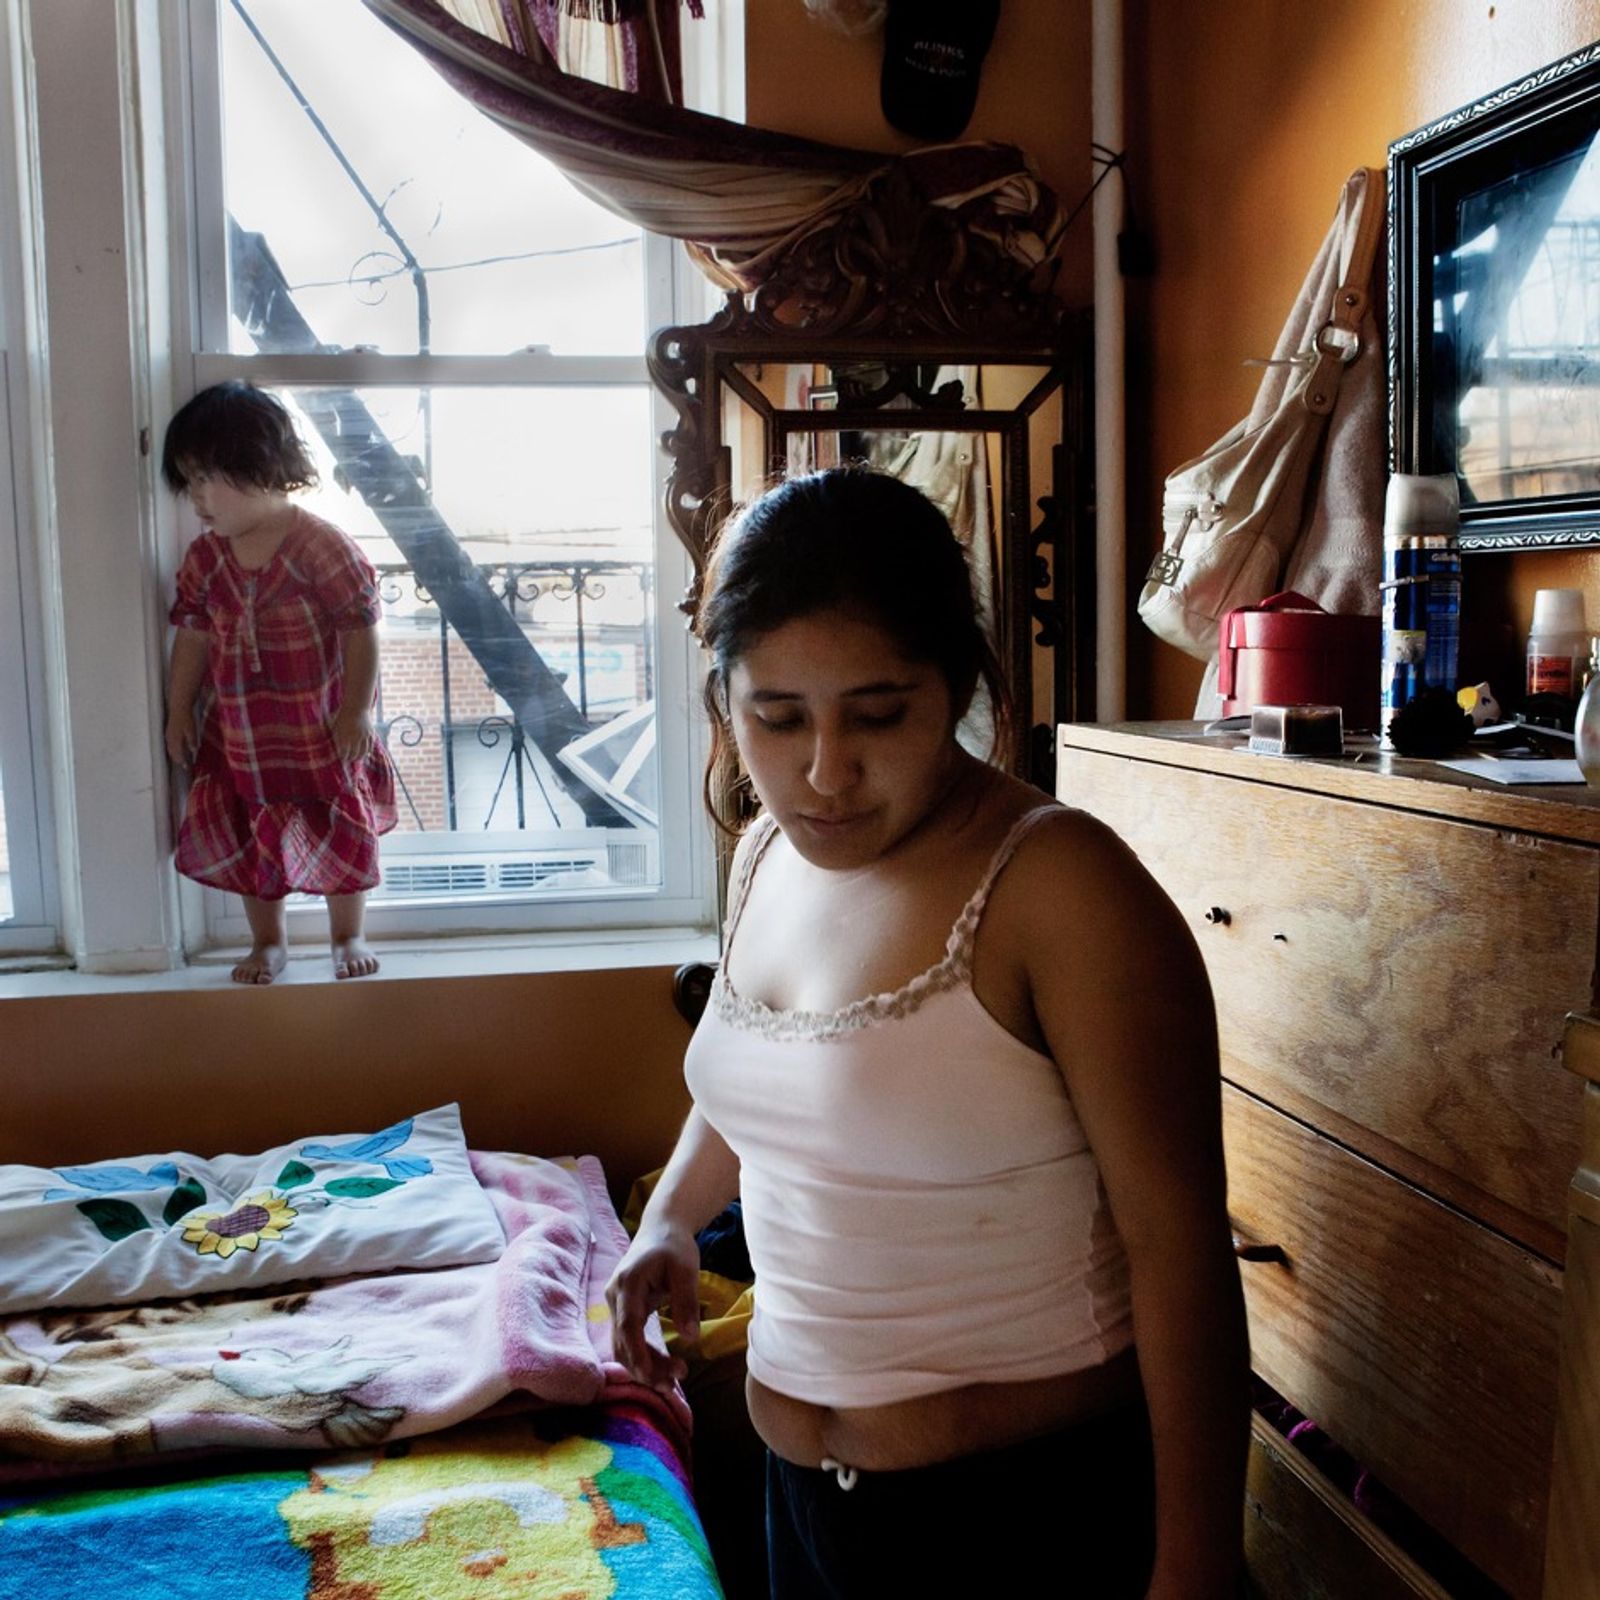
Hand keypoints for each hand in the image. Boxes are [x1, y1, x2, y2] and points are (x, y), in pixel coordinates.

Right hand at [165, 709, 196, 766]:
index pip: (179, 754)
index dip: (182, 761)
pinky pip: (169, 744)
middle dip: (178, 760)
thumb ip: (192, 741)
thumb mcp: (192, 730)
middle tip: (182, 765)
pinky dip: (172, 749)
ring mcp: (168, 735)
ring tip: (178, 760)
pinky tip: (174, 749)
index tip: (186, 767)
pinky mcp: (168, 732)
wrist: (179, 708)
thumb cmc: (187, 719)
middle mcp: (170, 739)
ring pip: (170, 749)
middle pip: (173, 753)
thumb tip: (193, 750)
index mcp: (176, 740)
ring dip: (174, 755)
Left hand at [331, 706, 374, 762]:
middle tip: (349, 760)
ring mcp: (364, 736)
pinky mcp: (371, 734)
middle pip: (354, 754)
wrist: (356, 707)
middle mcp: (354, 738)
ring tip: (357, 758)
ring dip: (359, 757)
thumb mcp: (335, 727)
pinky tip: (364, 753)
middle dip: (351, 759)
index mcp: (344, 737)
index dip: (343, 758)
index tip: (342, 759)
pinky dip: (367, 751)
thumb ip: (336, 739)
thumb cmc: (342, 717)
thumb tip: (336, 750)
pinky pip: (370, 747)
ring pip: (363, 752)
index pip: (344, 753)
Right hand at [605, 1224, 702, 1394]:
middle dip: (645, 1368)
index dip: (638, 1355)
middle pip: (623, 1342)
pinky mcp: (623, 1310)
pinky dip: (643, 1356)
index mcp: (628, 1284)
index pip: (628, 1327)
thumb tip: (691, 1338)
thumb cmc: (674, 1246)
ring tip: (674, 1380)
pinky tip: (663, 1368)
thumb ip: (686, 1301)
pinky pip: (628, 1339)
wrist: (661, 1228)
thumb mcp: (686, 1269)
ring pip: (623, 1345)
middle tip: (674, 1384)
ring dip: (644, 1366)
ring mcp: (616, 1304)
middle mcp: (615, 1296)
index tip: (655, 1378)